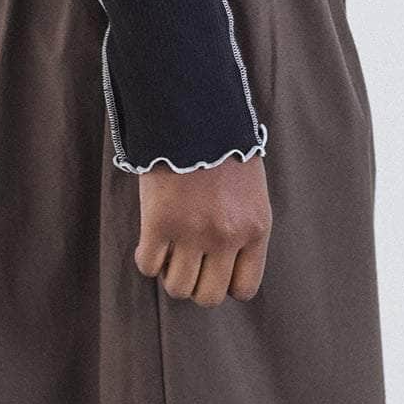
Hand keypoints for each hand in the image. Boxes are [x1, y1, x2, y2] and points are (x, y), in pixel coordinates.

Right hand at [133, 151, 271, 304]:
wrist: (192, 107)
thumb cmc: (222, 143)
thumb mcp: (249, 188)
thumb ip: (242, 225)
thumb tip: (224, 260)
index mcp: (255, 227)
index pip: (245, 288)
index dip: (225, 282)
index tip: (214, 266)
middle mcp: (227, 236)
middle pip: (208, 296)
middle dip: (196, 283)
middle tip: (187, 260)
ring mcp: (192, 232)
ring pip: (177, 287)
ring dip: (170, 271)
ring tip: (168, 249)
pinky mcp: (159, 223)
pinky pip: (149, 264)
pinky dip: (147, 256)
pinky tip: (150, 238)